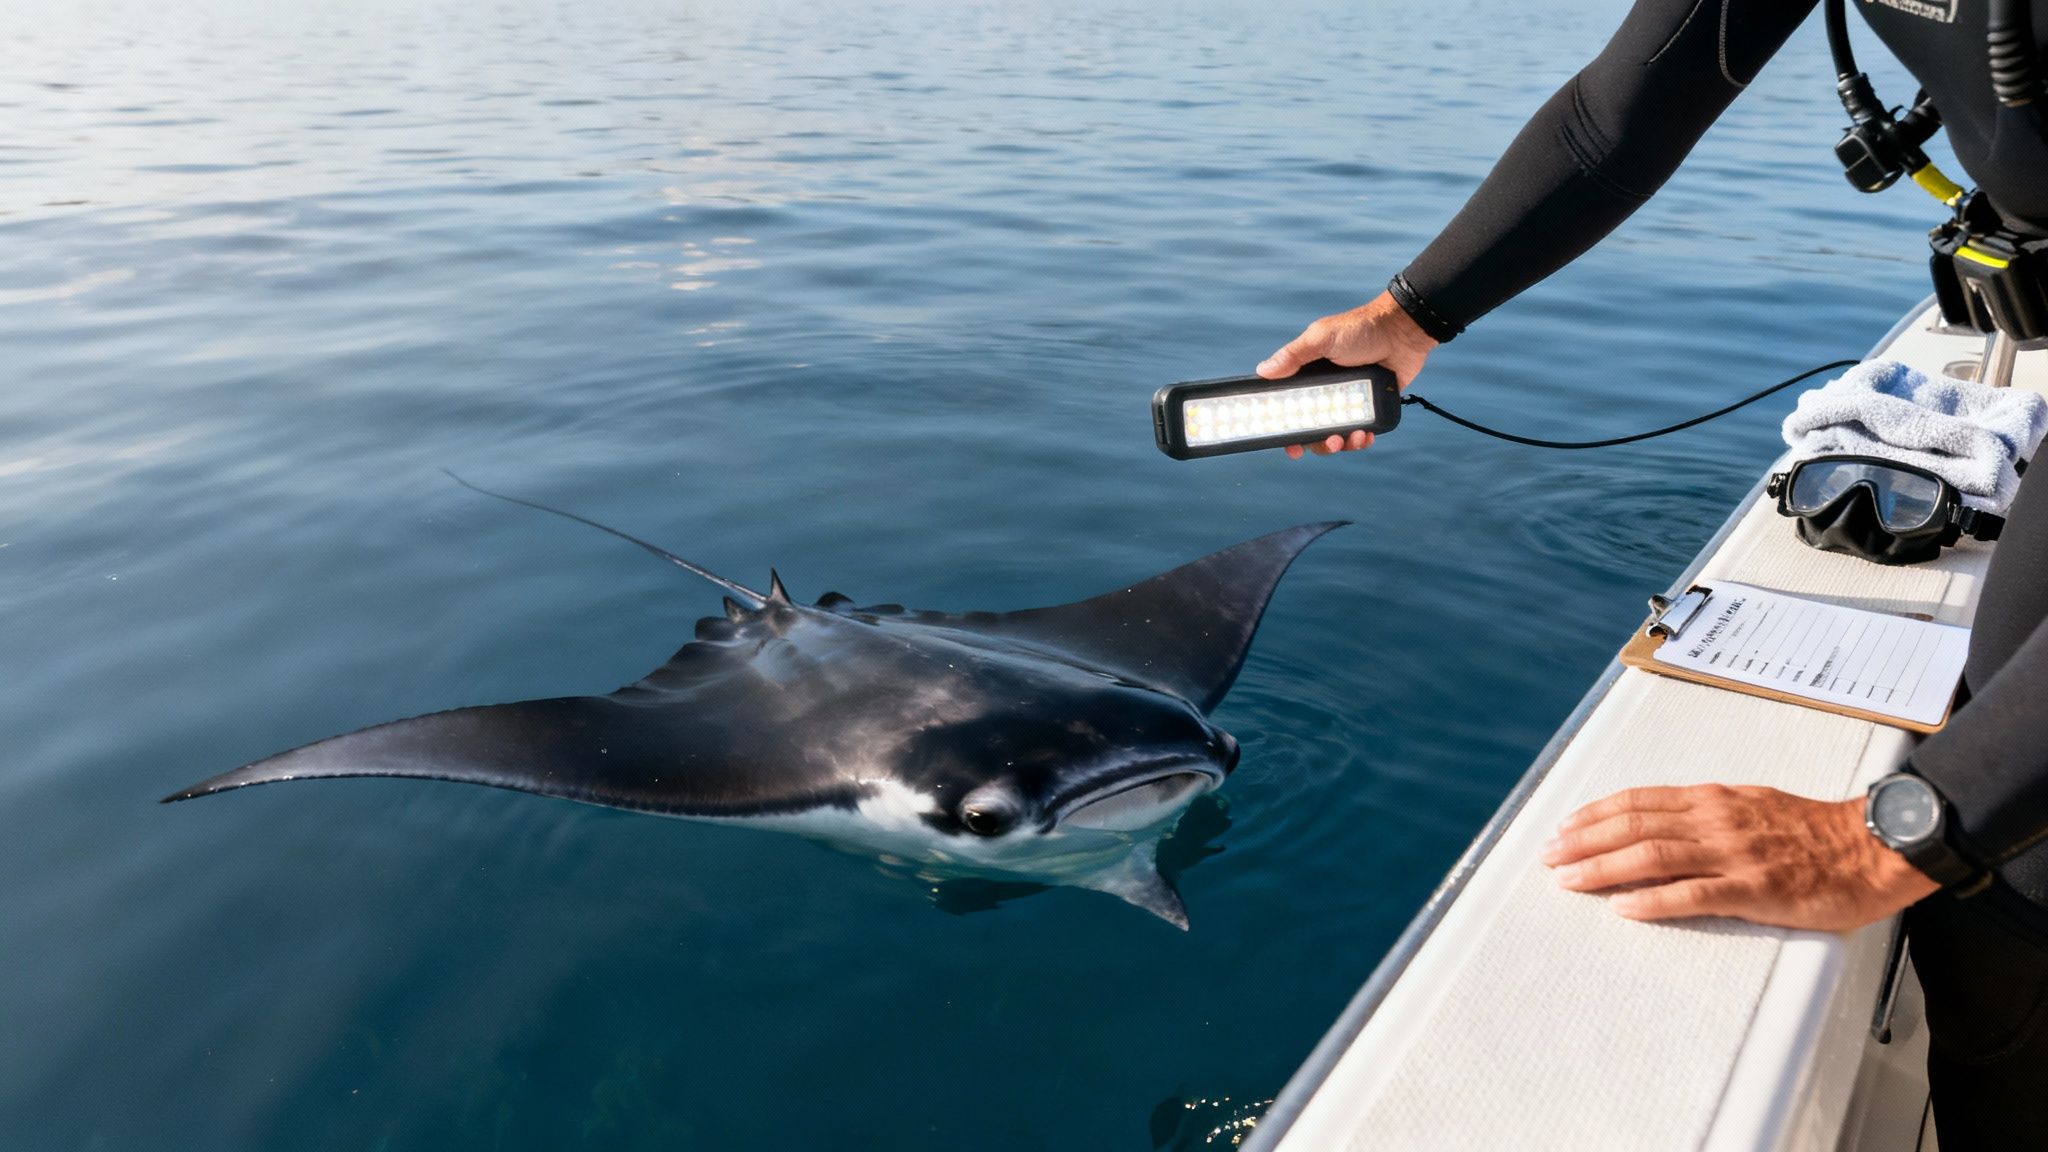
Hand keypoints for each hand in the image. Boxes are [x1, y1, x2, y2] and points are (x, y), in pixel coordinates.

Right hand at [1258, 290, 1438, 458]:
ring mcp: (1348, 401)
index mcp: (1308, 375)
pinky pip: (1360, 431)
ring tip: (1350, 438)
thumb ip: (1294, 356)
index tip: (1287, 444)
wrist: (1403, 331)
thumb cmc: (1361, 329)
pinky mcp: (1370, 407)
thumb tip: (1263, 372)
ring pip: (1336, 434)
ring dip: (1339, 444)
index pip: (1289, 407)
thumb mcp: (1322, 338)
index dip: (1285, 428)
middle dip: (1316, 442)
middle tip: (1328, 442)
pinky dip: (1360, 439)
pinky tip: (1365, 436)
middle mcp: (1326, 391)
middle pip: (1311, 429)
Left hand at [1541, 784, 1940, 931]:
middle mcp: (1716, 820)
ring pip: (1653, 855)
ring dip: (1603, 867)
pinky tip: (1624, 908)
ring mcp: (1734, 854)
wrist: (1876, 846)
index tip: (1564, 826)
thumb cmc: (1818, 832)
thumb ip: (1709, 815)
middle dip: (1584, 840)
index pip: (1640, 801)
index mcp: (1714, 800)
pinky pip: (1694, 893)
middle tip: (1549, 855)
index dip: (1596, 813)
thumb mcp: (1753, 807)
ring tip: (1568, 879)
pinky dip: (1654, 900)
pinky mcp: (1755, 888)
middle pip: (1634, 825)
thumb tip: (1664, 824)